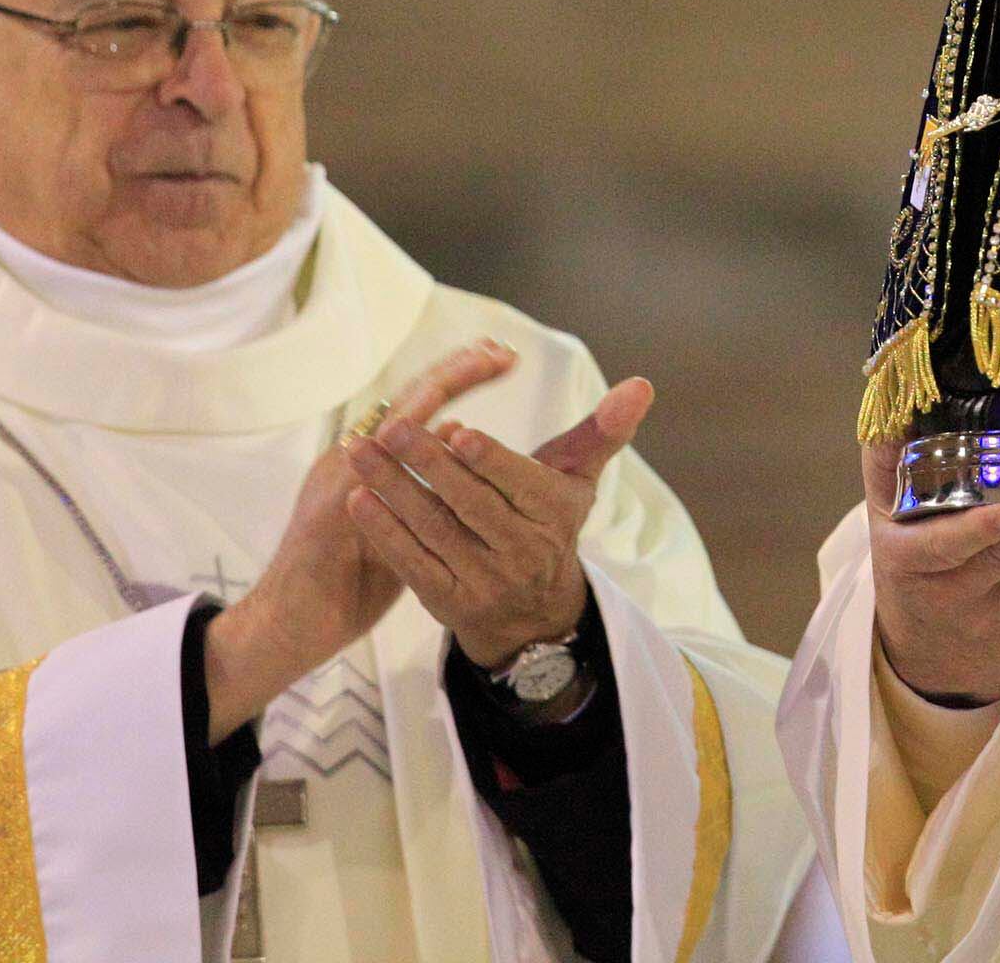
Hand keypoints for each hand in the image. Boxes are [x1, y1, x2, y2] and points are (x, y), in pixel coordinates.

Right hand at [207, 338, 517, 740]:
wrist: (286, 629)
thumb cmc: (343, 584)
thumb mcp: (393, 531)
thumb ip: (420, 491)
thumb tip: (454, 447)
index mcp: (364, 466)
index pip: (415, 411)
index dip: (454, 381)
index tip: (497, 357)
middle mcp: (348, 461)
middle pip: (406, 402)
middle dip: (454, 371)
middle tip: (498, 347)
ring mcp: (336, 481)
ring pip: (391, 423)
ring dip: (437, 390)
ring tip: (477, 361)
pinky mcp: (330, 511)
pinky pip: (372, 471)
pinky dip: (408, 449)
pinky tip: (447, 433)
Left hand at [342, 376, 654, 669]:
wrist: (534, 614)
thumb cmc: (549, 525)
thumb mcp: (577, 480)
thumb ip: (601, 431)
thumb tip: (642, 384)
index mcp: (554, 516)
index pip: (520, 484)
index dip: (489, 460)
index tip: (458, 430)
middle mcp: (522, 553)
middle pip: (470, 504)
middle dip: (429, 464)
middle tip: (392, 428)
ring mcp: (483, 581)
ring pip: (433, 530)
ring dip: (392, 490)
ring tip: (360, 451)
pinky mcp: (448, 603)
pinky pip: (412, 564)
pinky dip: (383, 532)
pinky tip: (357, 501)